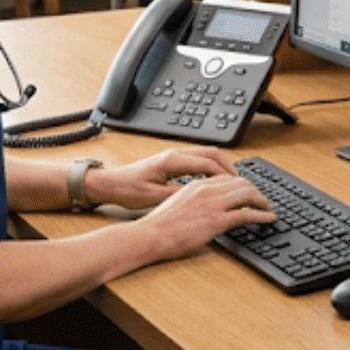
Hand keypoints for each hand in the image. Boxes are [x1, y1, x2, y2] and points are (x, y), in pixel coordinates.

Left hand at [88, 147, 239, 208]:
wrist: (111, 184)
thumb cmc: (127, 189)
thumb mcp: (153, 197)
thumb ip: (177, 194)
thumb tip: (197, 195)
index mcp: (171, 161)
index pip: (206, 163)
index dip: (223, 174)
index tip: (235, 185)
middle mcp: (174, 154)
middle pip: (210, 152)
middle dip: (227, 165)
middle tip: (238, 181)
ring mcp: (173, 156)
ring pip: (204, 154)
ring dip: (219, 165)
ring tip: (230, 180)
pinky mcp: (170, 161)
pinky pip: (197, 159)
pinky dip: (209, 167)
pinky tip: (212, 179)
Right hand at [134, 161, 274, 257]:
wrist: (150, 234)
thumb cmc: (158, 225)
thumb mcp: (176, 203)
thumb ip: (192, 200)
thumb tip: (202, 208)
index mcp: (197, 185)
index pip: (227, 178)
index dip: (241, 184)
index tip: (247, 191)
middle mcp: (207, 190)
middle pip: (241, 183)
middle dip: (255, 190)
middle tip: (262, 199)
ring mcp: (213, 204)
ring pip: (248, 194)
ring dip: (262, 200)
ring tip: (267, 207)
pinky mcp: (217, 220)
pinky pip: (247, 214)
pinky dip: (262, 215)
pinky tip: (269, 218)